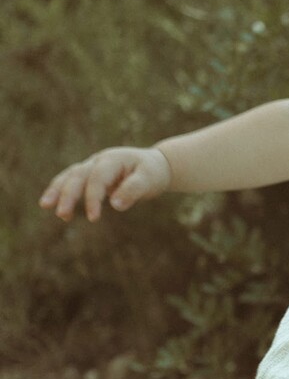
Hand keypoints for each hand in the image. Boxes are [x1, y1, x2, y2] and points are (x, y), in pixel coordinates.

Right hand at [39, 147, 171, 221]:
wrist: (154, 165)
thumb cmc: (152, 173)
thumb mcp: (149, 180)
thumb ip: (134, 190)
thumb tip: (116, 205)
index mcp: (113, 159)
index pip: (98, 179)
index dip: (94, 198)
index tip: (94, 218)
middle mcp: (99, 160)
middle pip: (78, 175)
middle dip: (68, 194)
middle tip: (61, 214)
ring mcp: (92, 166)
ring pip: (70, 176)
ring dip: (57, 190)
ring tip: (45, 205)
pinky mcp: (90, 175)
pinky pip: (71, 181)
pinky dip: (61, 191)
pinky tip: (56, 207)